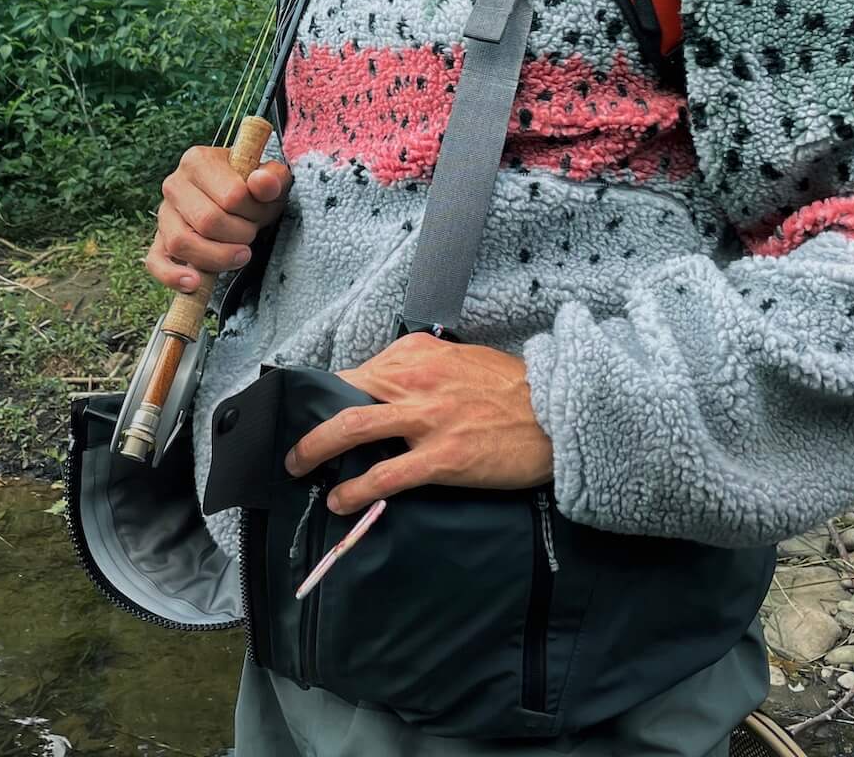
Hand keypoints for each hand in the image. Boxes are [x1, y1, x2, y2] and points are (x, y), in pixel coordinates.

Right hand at [144, 145, 291, 293]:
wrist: (236, 200)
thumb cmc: (252, 189)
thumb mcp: (270, 178)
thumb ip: (272, 178)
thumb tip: (262, 183)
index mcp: (198, 160)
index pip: (232, 196)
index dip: (255, 211)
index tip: (263, 211)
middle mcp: (174, 184)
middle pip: (208, 221)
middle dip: (241, 234)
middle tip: (252, 232)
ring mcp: (164, 214)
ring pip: (182, 242)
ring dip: (218, 256)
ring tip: (240, 254)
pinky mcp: (159, 241)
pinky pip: (156, 262)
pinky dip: (173, 276)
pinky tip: (194, 283)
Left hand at [284, 333, 552, 513]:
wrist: (558, 414)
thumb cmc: (513, 390)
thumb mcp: (462, 361)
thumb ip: (422, 370)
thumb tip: (386, 387)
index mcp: (419, 354)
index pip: (358, 370)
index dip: (331, 393)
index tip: (316, 411)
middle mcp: (416, 380)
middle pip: (344, 394)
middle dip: (310, 421)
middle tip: (294, 448)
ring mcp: (427, 419)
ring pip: (352, 428)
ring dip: (316, 449)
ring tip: (299, 468)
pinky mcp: (443, 457)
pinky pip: (386, 475)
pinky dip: (355, 489)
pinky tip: (340, 500)